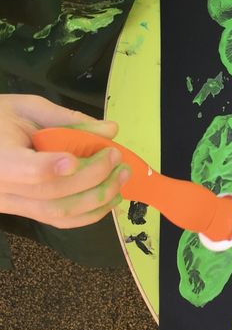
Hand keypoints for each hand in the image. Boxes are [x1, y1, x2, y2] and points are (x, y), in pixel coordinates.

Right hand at [0, 95, 129, 229]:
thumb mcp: (28, 108)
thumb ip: (68, 119)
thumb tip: (110, 130)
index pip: (21, 170)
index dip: (47, 168)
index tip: (74, 161)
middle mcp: (2, 189)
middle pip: (51, 193)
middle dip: (92, 178)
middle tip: (117, 158)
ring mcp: (12, 205)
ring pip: (58, 213)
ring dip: (97, 199)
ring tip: (121, 177)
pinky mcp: (23, 212)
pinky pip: (58, 221)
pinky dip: (88, 213)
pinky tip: (109, 198)